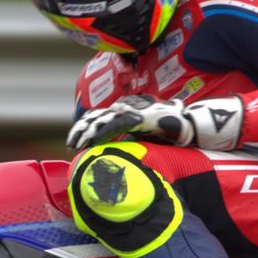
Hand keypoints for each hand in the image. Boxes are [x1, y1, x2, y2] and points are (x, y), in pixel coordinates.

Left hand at [67, 97, 190, 151]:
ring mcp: (132, 109)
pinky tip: (92, 141)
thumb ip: (126, 138)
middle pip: (96, 116)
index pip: (99, 116)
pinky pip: (115, 124)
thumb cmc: (166, 131)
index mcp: (124, 109)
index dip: (85, 128)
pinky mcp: (137, 116)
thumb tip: (113, 151)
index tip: (75, 141)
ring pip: (102, 119)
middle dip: (81, 130)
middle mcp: (125, 106)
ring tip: (77, 145)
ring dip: (87, 133)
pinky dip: (102, 132)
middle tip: (71, 144)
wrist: (187, 126)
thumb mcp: (140, 134)